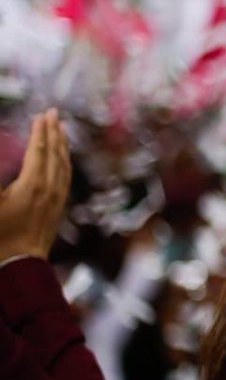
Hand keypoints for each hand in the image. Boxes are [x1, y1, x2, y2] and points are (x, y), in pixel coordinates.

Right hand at [0, 110, 71, 260]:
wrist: (17, 266)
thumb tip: (3, 165)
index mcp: (33, 185)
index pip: (39, 151)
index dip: (40, 131)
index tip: (42, 114)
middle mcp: (50, 189)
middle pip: (55, 154)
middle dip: (54, 132)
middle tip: (55, 113)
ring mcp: (56, 199)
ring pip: (64, 165)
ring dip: (62, 145)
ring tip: (61, 130)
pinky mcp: (57, 208)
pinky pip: (66, 178)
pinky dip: (65, 162)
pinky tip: (63, 160)